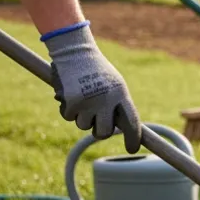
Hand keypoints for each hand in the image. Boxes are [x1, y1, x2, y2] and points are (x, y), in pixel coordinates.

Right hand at [43, 23, 142, 152]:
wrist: (74, 50)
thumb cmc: (96, 69)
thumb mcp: (114, 84)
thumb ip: (117, 105)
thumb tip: (122, 129)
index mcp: (121, 95)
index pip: (132, 123)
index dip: (133, 138)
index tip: (132, 149)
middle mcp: (107, 100)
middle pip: (104, 132)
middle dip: (99, 132)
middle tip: (97, 125)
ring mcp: (89, 102)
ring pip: (84, 126)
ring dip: (81, 117)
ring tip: (81, 98)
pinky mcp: (72, 101)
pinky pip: (67, 117)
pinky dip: (66, 109)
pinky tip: (68, 94)